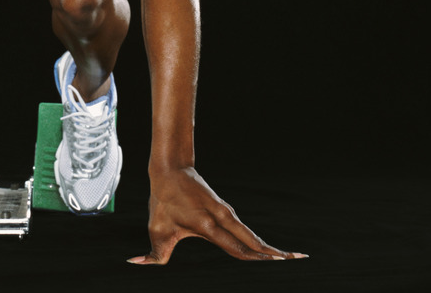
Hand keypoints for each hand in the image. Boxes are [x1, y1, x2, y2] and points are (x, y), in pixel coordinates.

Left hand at [128, 166, 306, 264]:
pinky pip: (244, 231)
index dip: (257, 257)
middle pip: (252, 241)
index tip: (276, 262)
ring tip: (290, 258)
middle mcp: (222, 217)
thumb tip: (134, 263)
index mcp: (208, 224)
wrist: (170, 169)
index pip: (237, 247)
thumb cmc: (163, 199)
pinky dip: (258, 242)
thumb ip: (152, 252)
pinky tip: (267, 251)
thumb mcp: (156, 226)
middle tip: (296, 260)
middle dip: (273, 253)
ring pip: (251, 236)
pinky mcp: (225, 211)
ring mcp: (226, 213)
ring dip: (269, 248)